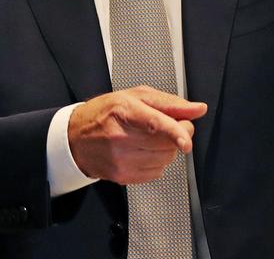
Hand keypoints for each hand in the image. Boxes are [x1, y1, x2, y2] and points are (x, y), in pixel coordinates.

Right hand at [67, 86, 207, 184]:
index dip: (174, 132)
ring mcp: (120, 159)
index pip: (154, 124)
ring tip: (149, 138)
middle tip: (168, 126)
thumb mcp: (136, 96)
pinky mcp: (122, 176)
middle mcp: (120, 137)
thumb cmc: (105, 113)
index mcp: (124, 111)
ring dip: (167, 149)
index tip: (186, 141)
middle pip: (165, 143)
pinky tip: (142, 151)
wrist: (76, 138)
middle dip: (176, 135)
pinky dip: (157, 162)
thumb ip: (171, 103)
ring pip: (165, 159)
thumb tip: (198, 109)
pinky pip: (156, 172)